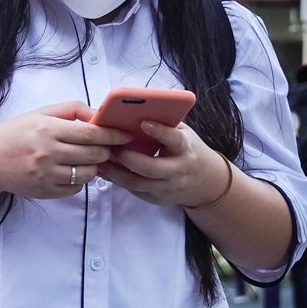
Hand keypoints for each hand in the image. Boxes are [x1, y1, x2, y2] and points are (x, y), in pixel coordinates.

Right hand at [0, 102, 129, 200]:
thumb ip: (72, 110)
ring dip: (95, 167)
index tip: (125, 135)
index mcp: (48, 129)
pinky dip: (80, 180)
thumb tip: (99, 115)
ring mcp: (46, 175)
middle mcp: (47, 153)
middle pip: (93, 154)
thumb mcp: (41, 113)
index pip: (91, 133)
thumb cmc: (17, 133)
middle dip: (107, 151)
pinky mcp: (45, 191)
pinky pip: (76, 188)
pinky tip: (73, 170)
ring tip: (90, 159)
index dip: (112, 135)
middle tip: (110, 148)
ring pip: (88, 174)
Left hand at [101, 119, 231, 207]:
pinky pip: (133, 190)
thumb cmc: (187, 150)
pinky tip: (104, 170)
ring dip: (116, 172)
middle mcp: (178, 170)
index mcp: (186, 149)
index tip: (143, 122)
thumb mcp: (183, 133)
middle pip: (151, 168)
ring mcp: (167, 187)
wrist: (205, 182)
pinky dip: (116, 180)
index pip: (174, 140)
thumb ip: (164, 123)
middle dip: (129, 157)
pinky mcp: (156, 198)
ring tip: (101, 158)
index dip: (160, 131)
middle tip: (112, 146)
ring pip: (138, 183)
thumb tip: (133, 109)